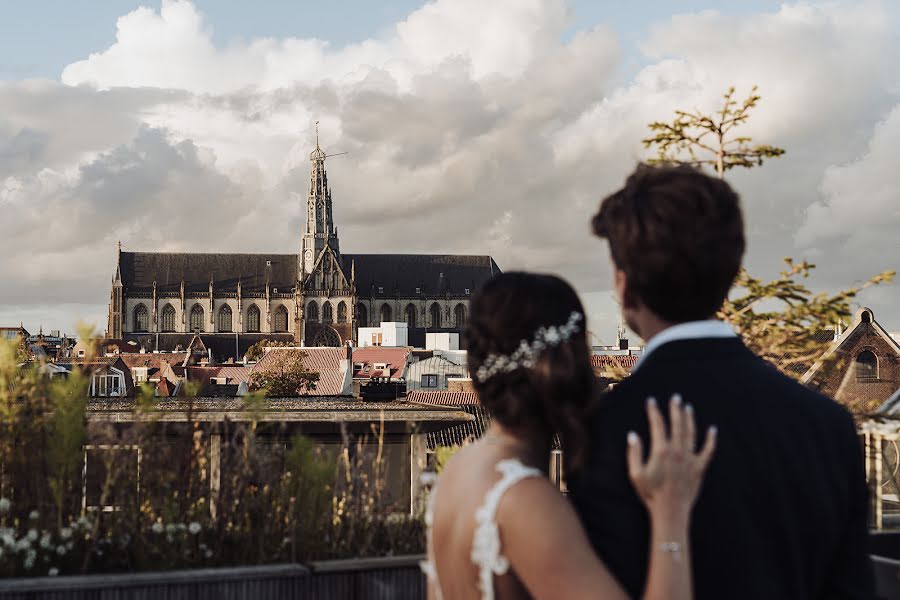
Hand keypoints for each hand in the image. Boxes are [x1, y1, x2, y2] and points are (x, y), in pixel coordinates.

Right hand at [626, 394, 715, 522]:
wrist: (670, 511)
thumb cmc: (650, 494)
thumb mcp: (635, 474)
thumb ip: (634, 453)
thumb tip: (633, 435)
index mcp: (661, 451)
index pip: (658, 425)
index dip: (654, 411)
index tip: (651, 401)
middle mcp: (677, 451)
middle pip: (677, 424)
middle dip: (676, 409)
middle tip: (675, 398)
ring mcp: (690, 459)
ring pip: (691, 433)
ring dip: (690, 419)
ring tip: (688, 407)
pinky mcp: (699, 468)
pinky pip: (708, 451)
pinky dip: (711, 439)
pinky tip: (713, 430)